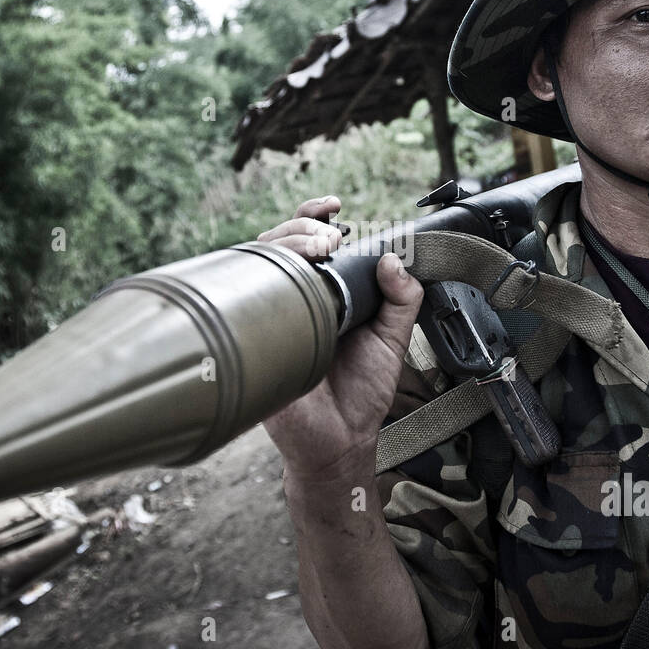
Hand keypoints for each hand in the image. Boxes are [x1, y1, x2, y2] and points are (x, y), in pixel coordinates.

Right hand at [256, 196, 423, 481]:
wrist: (338, 440)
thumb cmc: (361, 394)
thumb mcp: (392, 340)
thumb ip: (402, 300)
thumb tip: (394, 260)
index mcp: (323, 294)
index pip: (308, 242)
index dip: (313, 216)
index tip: (335, 207)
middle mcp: (293, 300)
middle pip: (280, 242)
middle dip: (304, 227)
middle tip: (330, 239)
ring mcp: (271, 317)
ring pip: (259, 261)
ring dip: (286, 243)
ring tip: (317, 250)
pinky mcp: (256, 339)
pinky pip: (245, 299)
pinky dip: (261, 277)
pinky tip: (286, 276)